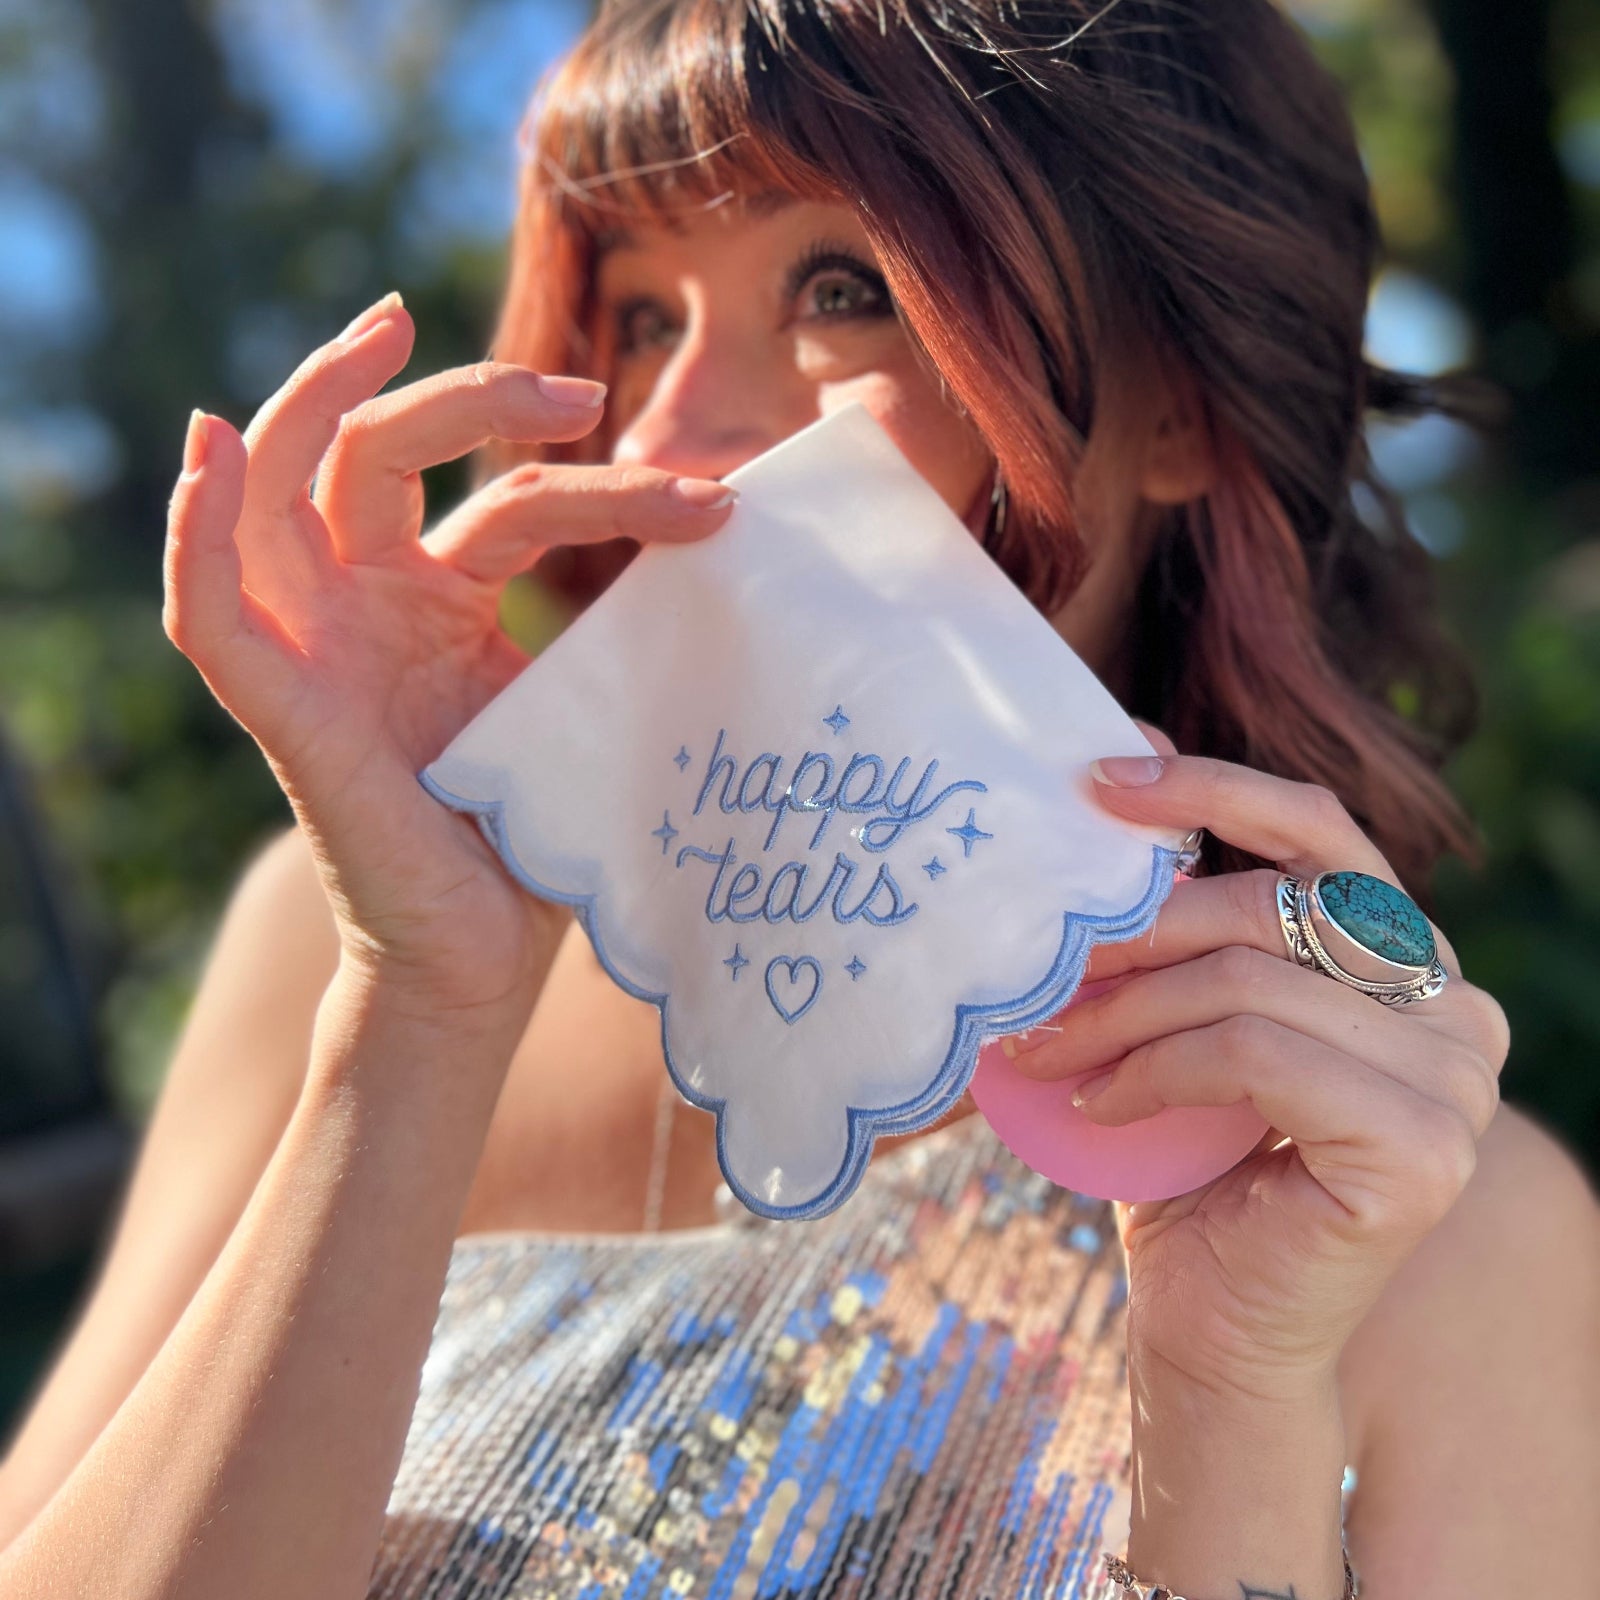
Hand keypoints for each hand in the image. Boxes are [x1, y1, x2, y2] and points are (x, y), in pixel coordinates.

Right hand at [163, 292, 737, 1012]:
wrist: (484, 961)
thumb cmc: (532, 840)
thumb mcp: (579, 706)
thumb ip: (608, 627)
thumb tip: (721, 535)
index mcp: (439, 603)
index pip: (506, 503)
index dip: (601, 486)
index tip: (710, 501)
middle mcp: (369, 606)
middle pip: (378, 455)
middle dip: (466, 399)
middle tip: (574, 391)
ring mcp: (323, 649)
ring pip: (287, 490)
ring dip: (323, 399)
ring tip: (391, 327)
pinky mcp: (285, 714)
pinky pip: (214, 614)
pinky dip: (198, 533)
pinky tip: (212, 445)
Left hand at [1007, 724, 1509, 1402]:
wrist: (1212, 1326)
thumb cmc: (1183, 1162)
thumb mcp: (1181, 1016)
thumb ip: (1181, 916)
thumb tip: (1118, 773)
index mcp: (1406, 960)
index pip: (1321, 832)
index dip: (1213, 790)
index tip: (1102, 782)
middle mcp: (1454, 1009)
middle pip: (1272, 907)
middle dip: (1131, 929)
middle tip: (1032, 963)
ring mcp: (1455, 1081)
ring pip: (1248, 980)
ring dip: (1117, 1011)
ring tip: (1036, 1047)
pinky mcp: (1421, 1149)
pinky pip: (1252, 1053)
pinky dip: (1152, 1069)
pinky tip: (1096, 1107)